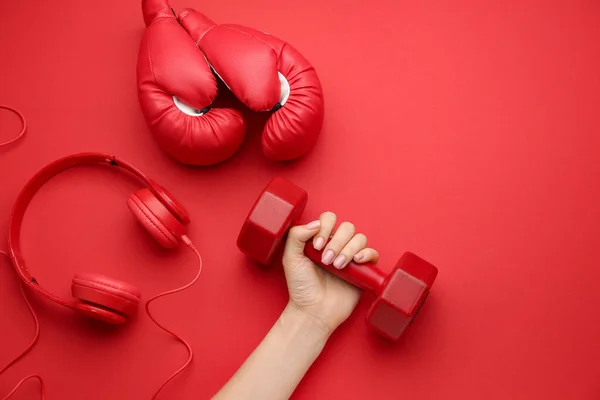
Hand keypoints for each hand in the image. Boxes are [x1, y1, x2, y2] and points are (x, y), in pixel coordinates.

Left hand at [282, 212, 379, 335]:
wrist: (313, 311)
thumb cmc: (301, 287)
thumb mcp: (290, 259)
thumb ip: (296, 236)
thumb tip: (315, 223)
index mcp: (320, 239)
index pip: (329, 219)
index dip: (325, 227)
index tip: (316, 246)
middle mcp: (337, 245)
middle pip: (347, 227)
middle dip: (337, 242)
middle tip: (326, 261)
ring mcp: (351, 257)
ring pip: (360, 238)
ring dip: (348, 249)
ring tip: (338, 266)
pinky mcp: (363, 270)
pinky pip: (373, 253)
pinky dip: (367, 253)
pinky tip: (357, 261)